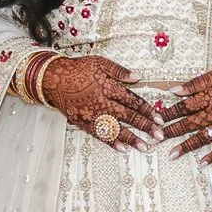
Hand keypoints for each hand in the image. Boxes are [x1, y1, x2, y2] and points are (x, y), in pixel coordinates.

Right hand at [38, 54, 157, 146]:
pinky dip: (111, 142)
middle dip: (145, 126)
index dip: (147, 110)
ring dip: (131, 138)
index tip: (159, 118)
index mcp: (107, 86)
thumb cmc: (77, 69)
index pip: (132, 100)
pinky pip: (99, 134)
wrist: (52, 78)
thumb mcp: (99, 62)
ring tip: (144, 147)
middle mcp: (101, 102)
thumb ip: (119, 71)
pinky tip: (122, 148)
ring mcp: (92, 114)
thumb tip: (138, 77)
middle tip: (159, 136)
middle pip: (127, 116)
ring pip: (115, 128)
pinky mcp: (83, 122)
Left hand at [158, 65, 211, 163]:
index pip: (183, 107)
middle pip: (188, 124)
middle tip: (156, 139)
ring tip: (171, 155)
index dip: (168, 113)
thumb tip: (174, 90)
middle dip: (171, 131)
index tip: (154, 118)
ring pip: (201, 138)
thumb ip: (194, 84)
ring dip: (186, 147)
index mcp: (208, 97)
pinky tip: (201, 164)